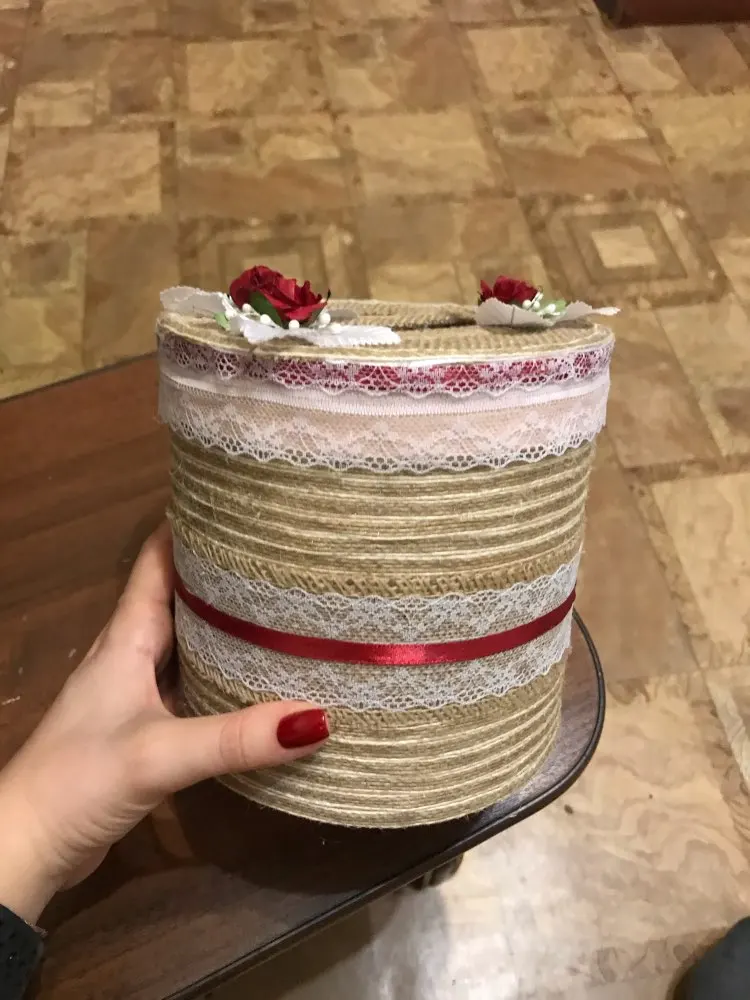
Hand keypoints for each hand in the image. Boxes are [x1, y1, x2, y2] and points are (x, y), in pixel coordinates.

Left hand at [0, 524, 328, 924]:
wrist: (27, 846)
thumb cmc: (79, 779)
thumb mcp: (160, 753)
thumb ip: (235, 738)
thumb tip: (320, 718)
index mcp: (126, 639)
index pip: (157, 561)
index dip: (192, 526)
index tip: (243, 504)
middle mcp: (131, 655)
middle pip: (180, 597)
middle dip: (225, 572)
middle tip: (283, 554)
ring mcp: (135, 692)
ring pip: (188, 641)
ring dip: (226, 623)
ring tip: (283, 605)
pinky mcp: (144, 729)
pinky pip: (191, 683)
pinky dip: (223, 671)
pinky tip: (257, 679)